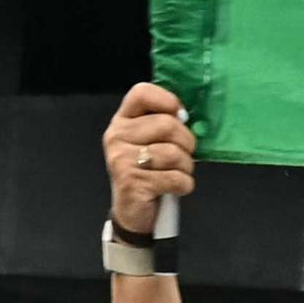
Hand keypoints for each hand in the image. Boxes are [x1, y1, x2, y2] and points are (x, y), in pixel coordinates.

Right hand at [103, 83, 199, 236]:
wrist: (133, 209)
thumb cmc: (150, 169)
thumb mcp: (153, 141)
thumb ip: (165, 122)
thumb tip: (185, 114)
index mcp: (123, 120)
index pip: (142, 92)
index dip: (167, 100)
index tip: (179, 115)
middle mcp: (116, 136)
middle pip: (168, 124)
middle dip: (187, 143)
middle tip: (182, 155)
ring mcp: (120, 160)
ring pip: (174, 153)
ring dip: (186, 166)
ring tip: (175, 172)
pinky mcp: (131, 183)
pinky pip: (175, 178)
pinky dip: (184, 184)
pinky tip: (174, 187)